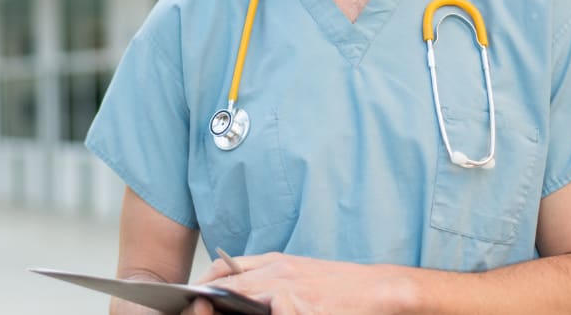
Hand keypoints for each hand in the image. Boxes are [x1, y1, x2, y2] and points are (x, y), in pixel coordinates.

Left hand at [181, 252, 415, 314]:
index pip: (228, 266)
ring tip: (209, 313)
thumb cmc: (341, 284)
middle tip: (191, 307)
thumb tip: (237, 288)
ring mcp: (291, 288)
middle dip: (207, 298)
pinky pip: (273, 312)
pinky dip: (261, 314)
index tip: (192, 291)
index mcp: (276, 260)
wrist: (379, 288)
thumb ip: (270, 277)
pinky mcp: (304, 306)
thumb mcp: (300, 272)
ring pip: (244, 297)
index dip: (206, 280)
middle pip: (230, 283)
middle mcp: (279, 270)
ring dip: (225, 309)